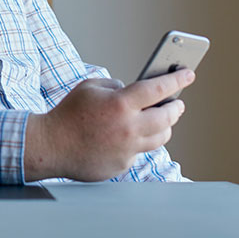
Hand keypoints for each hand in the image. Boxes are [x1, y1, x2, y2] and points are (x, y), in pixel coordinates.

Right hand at [24, 69, 193, 181]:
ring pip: (160, 137)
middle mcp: (128, 128)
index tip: (188, 74)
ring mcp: (127, 149)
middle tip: (177, 103)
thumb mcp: (90, 87)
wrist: (50, 146)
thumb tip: (132, 92)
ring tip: (161, 120)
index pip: (159, 88)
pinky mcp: (122, 164)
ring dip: (164, 126)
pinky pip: (139, 151)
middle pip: (168, 117)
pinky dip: (137, 142)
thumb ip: (115, 86)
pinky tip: (129, 136)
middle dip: (176, 107)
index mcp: (121, 104)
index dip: (178, 80)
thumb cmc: (68, 113)